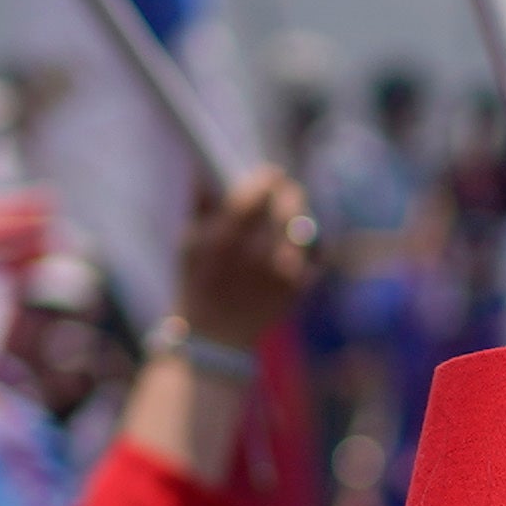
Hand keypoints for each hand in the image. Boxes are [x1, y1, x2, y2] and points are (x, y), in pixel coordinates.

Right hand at [175, 166, 324, 346]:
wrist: (216, 338)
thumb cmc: (200, 282)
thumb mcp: (189, 243)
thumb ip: (200, 204)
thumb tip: (204, 167)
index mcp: (221, 241)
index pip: (256, 194)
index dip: (268, 179)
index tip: (271, 174)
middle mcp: (254, 257)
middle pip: (288, 206)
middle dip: (289, 195)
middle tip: (288, 190)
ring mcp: (280, 275)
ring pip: (306, 225)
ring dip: (302, 217)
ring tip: (293, 217)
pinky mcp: (298, 289)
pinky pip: (316, 250)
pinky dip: (311, 243)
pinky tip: (300, 244)